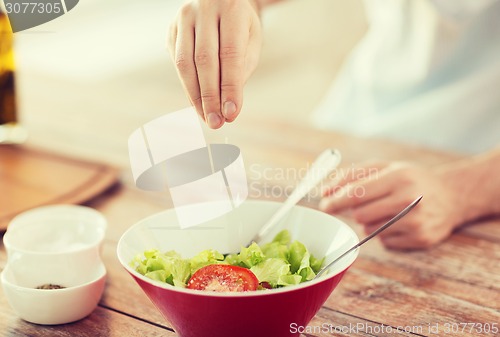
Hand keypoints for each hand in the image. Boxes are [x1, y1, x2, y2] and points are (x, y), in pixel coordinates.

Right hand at [168, 0, 261, 128]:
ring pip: (184, 63)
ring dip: (195, 96)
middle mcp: (204, 8)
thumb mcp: (252, 42)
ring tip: (207, 117)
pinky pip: (177, 63)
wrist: (222, 0)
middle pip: (204, 60)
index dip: (230, 87)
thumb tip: (227, 109)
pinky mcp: (171, 29)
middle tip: (217, 123)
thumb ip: (241, 71)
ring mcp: (183, 18)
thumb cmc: (241, 25)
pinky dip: (188, 87)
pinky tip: (198, 103)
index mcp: (231, 8)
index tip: (231, 114)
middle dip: (210, 96)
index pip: (230, 54)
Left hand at [318, 161, 465, 249]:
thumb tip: (324, 192)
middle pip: (360, 214)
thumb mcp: (385, 167)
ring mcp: (417, 222)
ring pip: (369, 230)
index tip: (324, 205)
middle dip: (354, 211)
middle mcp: (409, 199)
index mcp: (399, 177)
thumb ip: (352, 175)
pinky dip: (383, 234)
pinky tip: (398, 222)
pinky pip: (384, 242)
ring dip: (369, 222)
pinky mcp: (420, 240)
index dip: (335, 200)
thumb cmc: (410, 179)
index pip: (357, 193)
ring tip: (387, 210)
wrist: (451, 197)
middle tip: (360, 206)